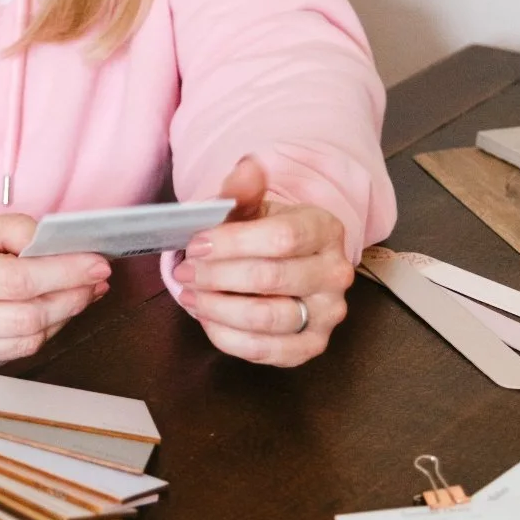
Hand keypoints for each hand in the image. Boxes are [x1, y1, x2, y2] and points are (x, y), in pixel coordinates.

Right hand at [0, 215, 109, 366]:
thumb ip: (8, 230)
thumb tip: (53, 242)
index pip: (19, 280)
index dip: (66, 273)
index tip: (99, 263)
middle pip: (28, 317)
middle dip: (73, 297)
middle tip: (98, 279)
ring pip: (26, 342)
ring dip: (64, 317)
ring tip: (83, 293)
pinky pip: (13, 354)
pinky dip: (42, 332)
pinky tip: (54, 312)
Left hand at [171, 157, 352, 367]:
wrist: (288, 264)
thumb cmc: (266, 234)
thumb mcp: (254, 206)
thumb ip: (244, 190)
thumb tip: (245, 169)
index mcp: (325, 229)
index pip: (282, 238)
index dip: (233, 243)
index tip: (195, 244)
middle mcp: (335, 274)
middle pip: (271, 278)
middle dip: (217, 276)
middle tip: (184, 271)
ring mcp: (327, 314)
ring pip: (267, 319)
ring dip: (218, 308)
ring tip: (190, 295)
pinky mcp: (311, 347)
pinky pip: (264, 350)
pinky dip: (227, 336)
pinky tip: (206, 318)